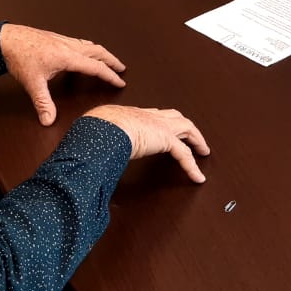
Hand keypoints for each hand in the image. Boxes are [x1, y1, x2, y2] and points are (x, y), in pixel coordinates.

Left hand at [0, 23, 126, 125]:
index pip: (96, 67)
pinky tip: (84, 53)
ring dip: (102, 53)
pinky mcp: (56, 38)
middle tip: (122, 68)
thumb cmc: (20, 58)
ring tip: (108, 60)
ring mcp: (63, 41)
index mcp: (68, 57)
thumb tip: (48, 120)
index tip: (120, 81)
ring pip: (90, 45)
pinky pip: (80, 42)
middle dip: (112, 61)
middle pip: (98, 52)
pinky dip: (89, 48)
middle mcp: (69, 47)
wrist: (6, 39)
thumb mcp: (33, 83)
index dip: (110, 76)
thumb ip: (43, 103)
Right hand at [84, 105, 210, 182]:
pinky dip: (193, 166)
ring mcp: (160, 125)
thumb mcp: (99, 133)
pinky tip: (197, 177)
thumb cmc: (97, 128)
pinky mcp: (166, 139)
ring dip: (196, 139)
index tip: (166, 126)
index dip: (163, 121)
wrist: (105, 125)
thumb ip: (100, 142)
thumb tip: (87, 155)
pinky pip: (185, 154)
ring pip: (187, 128)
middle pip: (175, 117)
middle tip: (193, 136)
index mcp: (134, 114)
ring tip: (203, 150)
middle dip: (185, 126)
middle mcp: (150, 116)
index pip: (154, 115)